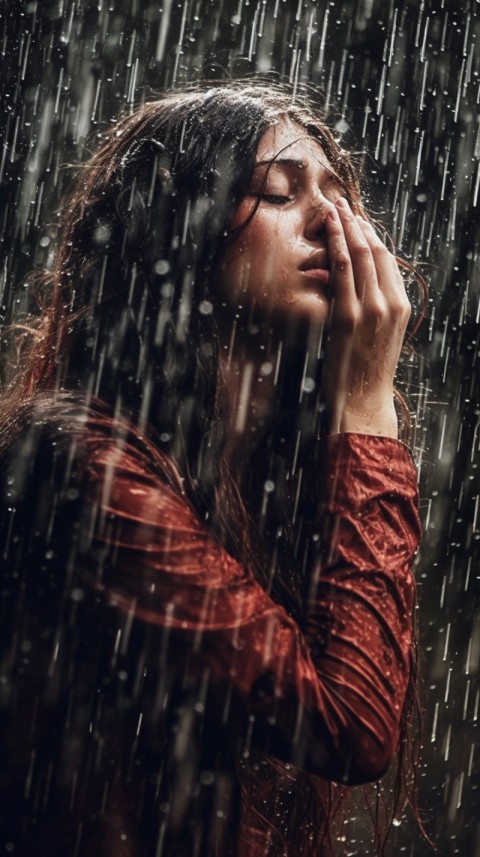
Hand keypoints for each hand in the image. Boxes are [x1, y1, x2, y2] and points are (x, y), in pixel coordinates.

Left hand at [322, 198, 410, 437]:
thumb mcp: (379, 337)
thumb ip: (374, 310)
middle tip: (342, 203)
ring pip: (360, 254)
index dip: (372, 234)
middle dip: (357, 223)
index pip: (388, 260)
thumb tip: (360, 289)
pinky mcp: (349, 316)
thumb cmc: (365, 373)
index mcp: (401, 307)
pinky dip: (336, 245)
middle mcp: (391, 303)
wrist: (362, 402)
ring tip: (332, 208)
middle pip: (376, 250)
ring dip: (345, 226)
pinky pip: (343, 270)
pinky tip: (328, 229)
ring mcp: (371, 309)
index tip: (357, 219)